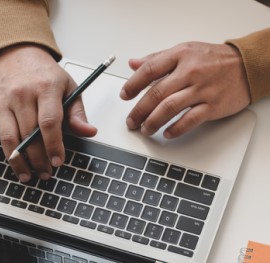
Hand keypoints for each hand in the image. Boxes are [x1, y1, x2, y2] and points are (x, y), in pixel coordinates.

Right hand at [0, 44, 96, 181]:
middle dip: (38, 159)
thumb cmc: (45, 73)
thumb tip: (89, 132)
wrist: (18, 52)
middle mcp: (22, 95)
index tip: (58, 161)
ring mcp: (4, 102)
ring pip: (8, 137)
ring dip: (17, 160)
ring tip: (26, 175)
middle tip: (45, 173)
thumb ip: (77, 112)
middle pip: (29, 134)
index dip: (54, 145)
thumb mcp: (68, 86)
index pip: (50, 122)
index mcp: (46, 88)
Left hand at [120, 42, 250, 138]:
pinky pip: (190, 120)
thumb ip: (157, 58)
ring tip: (144, 129)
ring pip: (169, 108)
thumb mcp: (184, 51)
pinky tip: (166, 133)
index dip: (133, 85)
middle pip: (156, 93)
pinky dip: (176, 129)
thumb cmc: (213, 59)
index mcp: (180, 56)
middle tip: (131, 121)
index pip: (149, 70)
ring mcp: (202, 90)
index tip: (124, 96)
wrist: (246, 66)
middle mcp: (190, 72)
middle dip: (139, 110)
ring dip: (152, 122)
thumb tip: (133, 64)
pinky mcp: (213, 106)